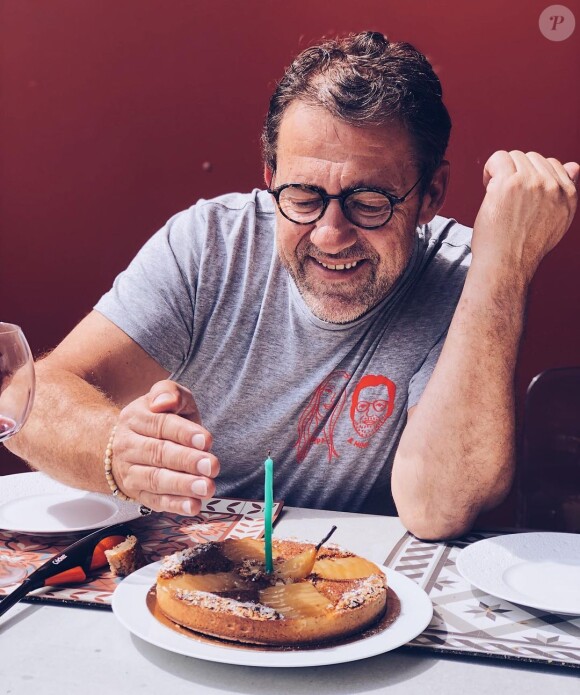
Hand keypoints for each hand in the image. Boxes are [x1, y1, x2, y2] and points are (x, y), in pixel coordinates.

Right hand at [110, 379, 219, 513]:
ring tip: (207, 487)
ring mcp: (130, 471)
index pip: (160, 425)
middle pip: (158, 453)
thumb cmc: (157, 419)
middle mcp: (128, 445)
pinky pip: (155, 501)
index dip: (184, 433)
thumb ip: (169, 392)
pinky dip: (175, 505)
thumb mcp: (166, 398)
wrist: (126, 443)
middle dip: (187, 461)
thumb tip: (165, 402)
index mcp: (135, 417)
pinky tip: (194, 505)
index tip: (207, 440)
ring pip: (155, 479)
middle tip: (212, 465)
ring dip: (183, 485)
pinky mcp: (137, 493)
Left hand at [471, 150, 577, 283]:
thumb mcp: (557, 221)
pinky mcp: (509, 183)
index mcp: (568, 196)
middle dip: (517, 173)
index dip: (533, 176)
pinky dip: (490, 168)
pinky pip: (499, 158)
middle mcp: (552, 187)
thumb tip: (573, 167)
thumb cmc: (523, 247)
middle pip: (533, 158)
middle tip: (506, 195)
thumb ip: (566, 193)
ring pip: (515, 157)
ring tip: (497, 192)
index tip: (521, 192)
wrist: (506, 263)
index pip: (554, 165)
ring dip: (502, 171)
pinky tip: (487, 183)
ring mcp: (531, 183)